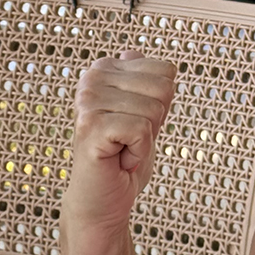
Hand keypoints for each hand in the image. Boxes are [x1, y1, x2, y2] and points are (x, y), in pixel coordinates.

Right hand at [61, 53, 175, 245]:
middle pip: (163, 88)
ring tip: (121, 150)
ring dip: (145, 140)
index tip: (135, 125)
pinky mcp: (91, 125)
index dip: (161, 106)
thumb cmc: (122, 160)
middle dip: (155, 122)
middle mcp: (92, 78)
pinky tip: (119, 160)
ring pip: (154, 110)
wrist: (102, 202)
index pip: (166, 72)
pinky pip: (142, 130)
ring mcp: (88, 100)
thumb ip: (142, 83)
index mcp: (104, 70)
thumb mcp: (142, 115)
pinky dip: (139, 152)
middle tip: (128, 141)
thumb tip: (132, 52)